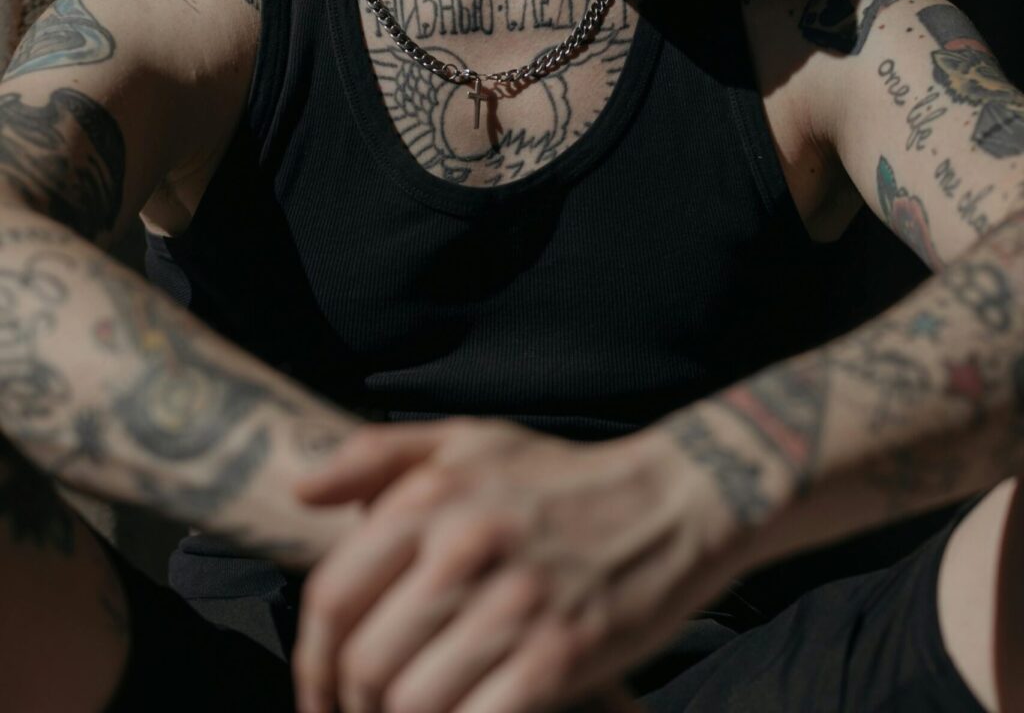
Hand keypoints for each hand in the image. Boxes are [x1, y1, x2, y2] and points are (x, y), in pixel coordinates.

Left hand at [291, 418, 749, 712]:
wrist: (671, 501)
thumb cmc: (558, 477)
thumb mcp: (469, 441)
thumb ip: (377, 456)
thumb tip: (301, 493)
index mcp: (431, 496)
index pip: (331, 598)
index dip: (310, 663)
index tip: (320, 695)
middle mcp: (464, 545)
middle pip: (365, 663)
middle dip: (353, 708)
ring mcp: (514, 603)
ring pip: (411, 705)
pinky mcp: (561, 654)